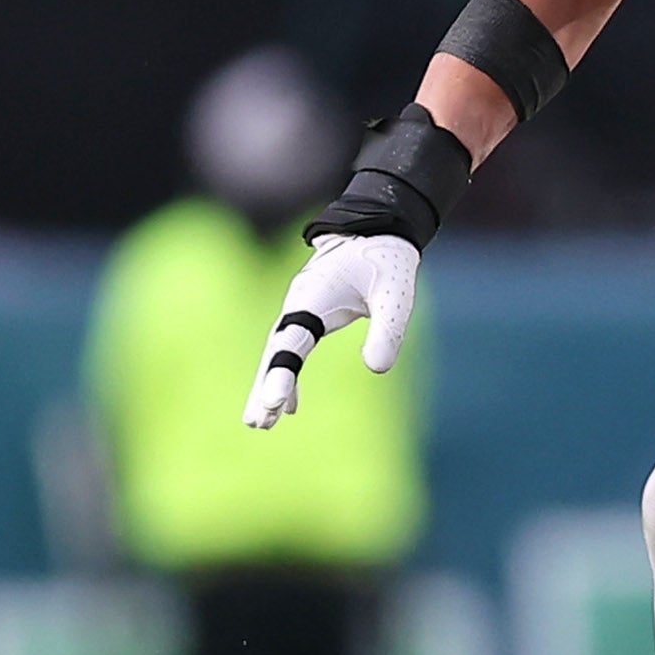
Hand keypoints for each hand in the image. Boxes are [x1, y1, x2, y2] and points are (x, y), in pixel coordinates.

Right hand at [243, 233, 419, 427]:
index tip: (274, 403)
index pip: (291, 341)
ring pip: (277, 351)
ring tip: (260, 423)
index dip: (281, 373)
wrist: (377, 230)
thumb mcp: (396, 295)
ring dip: (268, 385)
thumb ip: (389, 330)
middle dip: (265, 386)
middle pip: (275, 350)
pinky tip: (288, 406)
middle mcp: (298, 304)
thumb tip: (377, 369)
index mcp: (314, 297)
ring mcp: (299, 308)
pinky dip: (285, 374)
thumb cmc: (388, 261)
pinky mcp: (307, 313)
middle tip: (258, 423)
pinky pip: (290, 348)